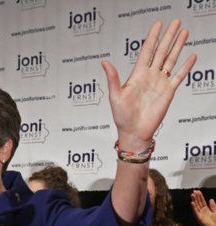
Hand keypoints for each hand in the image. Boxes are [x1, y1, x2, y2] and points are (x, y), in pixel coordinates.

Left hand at [103, 20, 195, 148]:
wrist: (134, 132)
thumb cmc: (121, 116)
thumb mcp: (115, 95)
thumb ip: (112, 78)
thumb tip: (104, 61)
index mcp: (137, 74)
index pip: (146, 51)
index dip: (152, 37)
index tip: (158, 24)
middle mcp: (149, 76)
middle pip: (161, 51)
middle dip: (168, 36)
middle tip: (175, 22)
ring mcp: (160, 83)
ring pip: (171, 60)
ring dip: (178, 46)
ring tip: (184, 32)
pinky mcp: (168, 92)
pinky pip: (179, 76)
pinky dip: (186, 66)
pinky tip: (191, 55)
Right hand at [191, 190, 215, 225]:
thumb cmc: (215, 223)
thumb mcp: (215, 212)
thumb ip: (213, 206)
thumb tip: (211, 199)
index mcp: (206, 210)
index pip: (202, 202)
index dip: (200, 196)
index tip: (198, 191)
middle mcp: (202, 212)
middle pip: (198, 203)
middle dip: (196, 197)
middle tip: (194, 191)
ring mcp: (200, 215)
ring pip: (196, 206)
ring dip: (194, 200)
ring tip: (192, 195)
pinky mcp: (199, 218)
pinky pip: (195, 212)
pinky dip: (194, 207)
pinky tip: (192, 203)